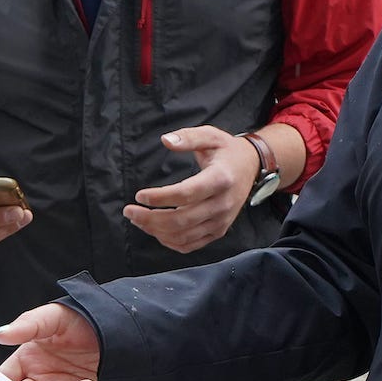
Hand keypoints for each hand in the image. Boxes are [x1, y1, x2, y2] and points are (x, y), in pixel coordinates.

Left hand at [122, 127, 256, 254]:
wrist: (251, 167)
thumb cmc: (226, 150)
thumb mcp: (210, 135)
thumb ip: (188, 137)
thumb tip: (165, 140)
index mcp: (220, 179)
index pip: (186, 194)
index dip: (160, 197)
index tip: (139, 195)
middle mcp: (223, 204)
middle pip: (181, 220)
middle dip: (150, 218)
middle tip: (130, 211)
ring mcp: (221, 221)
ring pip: (183, 236)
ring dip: (156, 231)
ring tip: (138, 219)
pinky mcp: (218, 231)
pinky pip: (190, 245)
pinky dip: (169, 241)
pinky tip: (155, 230)